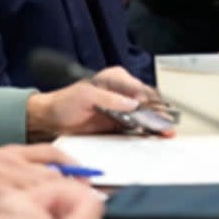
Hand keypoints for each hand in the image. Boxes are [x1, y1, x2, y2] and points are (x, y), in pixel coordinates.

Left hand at [25, 66, 160, 140]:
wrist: (51, 120)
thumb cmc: (63, 103)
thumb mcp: (85, 96)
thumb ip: (109, 99)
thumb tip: (131, 102)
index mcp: (115, 79)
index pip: (140, 88)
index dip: (151, 101)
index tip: (158, 112)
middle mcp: (121, 93)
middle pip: (146, 103)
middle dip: (158, 114)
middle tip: (166, 126)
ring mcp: (121, 109)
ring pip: (145, 116)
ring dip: (155, 125)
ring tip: (166, 134)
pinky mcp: (118, 124)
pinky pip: (136, 128)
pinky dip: (146, 133)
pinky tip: (154, 138)